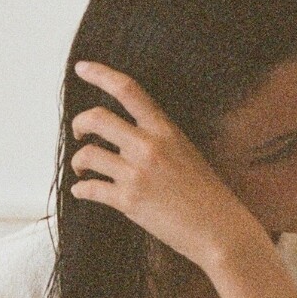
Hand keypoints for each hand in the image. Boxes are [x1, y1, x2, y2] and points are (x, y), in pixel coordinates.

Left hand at [69, 62, 263, 270]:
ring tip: (82, 169)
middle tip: (78, 133)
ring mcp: (137, 173)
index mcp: (165, 129)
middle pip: (96, 118)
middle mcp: (148, 146)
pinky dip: (80, 190)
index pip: (128, 90)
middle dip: (79, 124)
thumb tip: (127, 135)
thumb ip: (158, 138)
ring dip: (78, 161)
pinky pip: (90, 189)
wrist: (218, 229)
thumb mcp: (186, 152)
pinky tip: (82, 191)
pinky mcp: (128, 201)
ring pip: (87, 155)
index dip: (100, 74)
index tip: (81, 68)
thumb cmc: (206, 194)